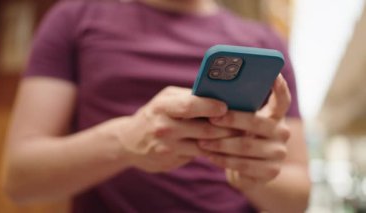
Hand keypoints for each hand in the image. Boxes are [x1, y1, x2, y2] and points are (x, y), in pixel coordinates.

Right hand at [104, 86, 234, 172]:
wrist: (129, 141)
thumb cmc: (155, 114)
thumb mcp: (166, 100)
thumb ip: (189, 97)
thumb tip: (221, 94)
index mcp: (163, 106)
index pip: (190, 105)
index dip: (211, 106)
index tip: (227, 106)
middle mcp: (163, 127)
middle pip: (204, 129)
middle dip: (228, 127)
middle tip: (246, 124)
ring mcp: (167, 146)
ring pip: (205, 145)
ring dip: (225, 141)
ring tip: (241, 135)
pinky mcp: (171, 160)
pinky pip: (199, 156)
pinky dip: (214, 151)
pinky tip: (225, 147)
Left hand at [198, 75, 291, 189]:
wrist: (248, 173)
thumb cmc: (240, 138)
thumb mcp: (241, 123)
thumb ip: (237, 109)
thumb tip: (213, 93)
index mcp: (275, 116)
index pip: (282, 99)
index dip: (280, 87)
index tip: (274, 74)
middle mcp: (282, 132)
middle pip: (257, 122)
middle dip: (232, 120)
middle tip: (211, 118)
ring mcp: (278, 153)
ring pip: (246, 145)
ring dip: (221, 143)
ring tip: (201, 141)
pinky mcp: (271, 171)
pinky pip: (243, 164)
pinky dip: (223, 159)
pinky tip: (209, 156)